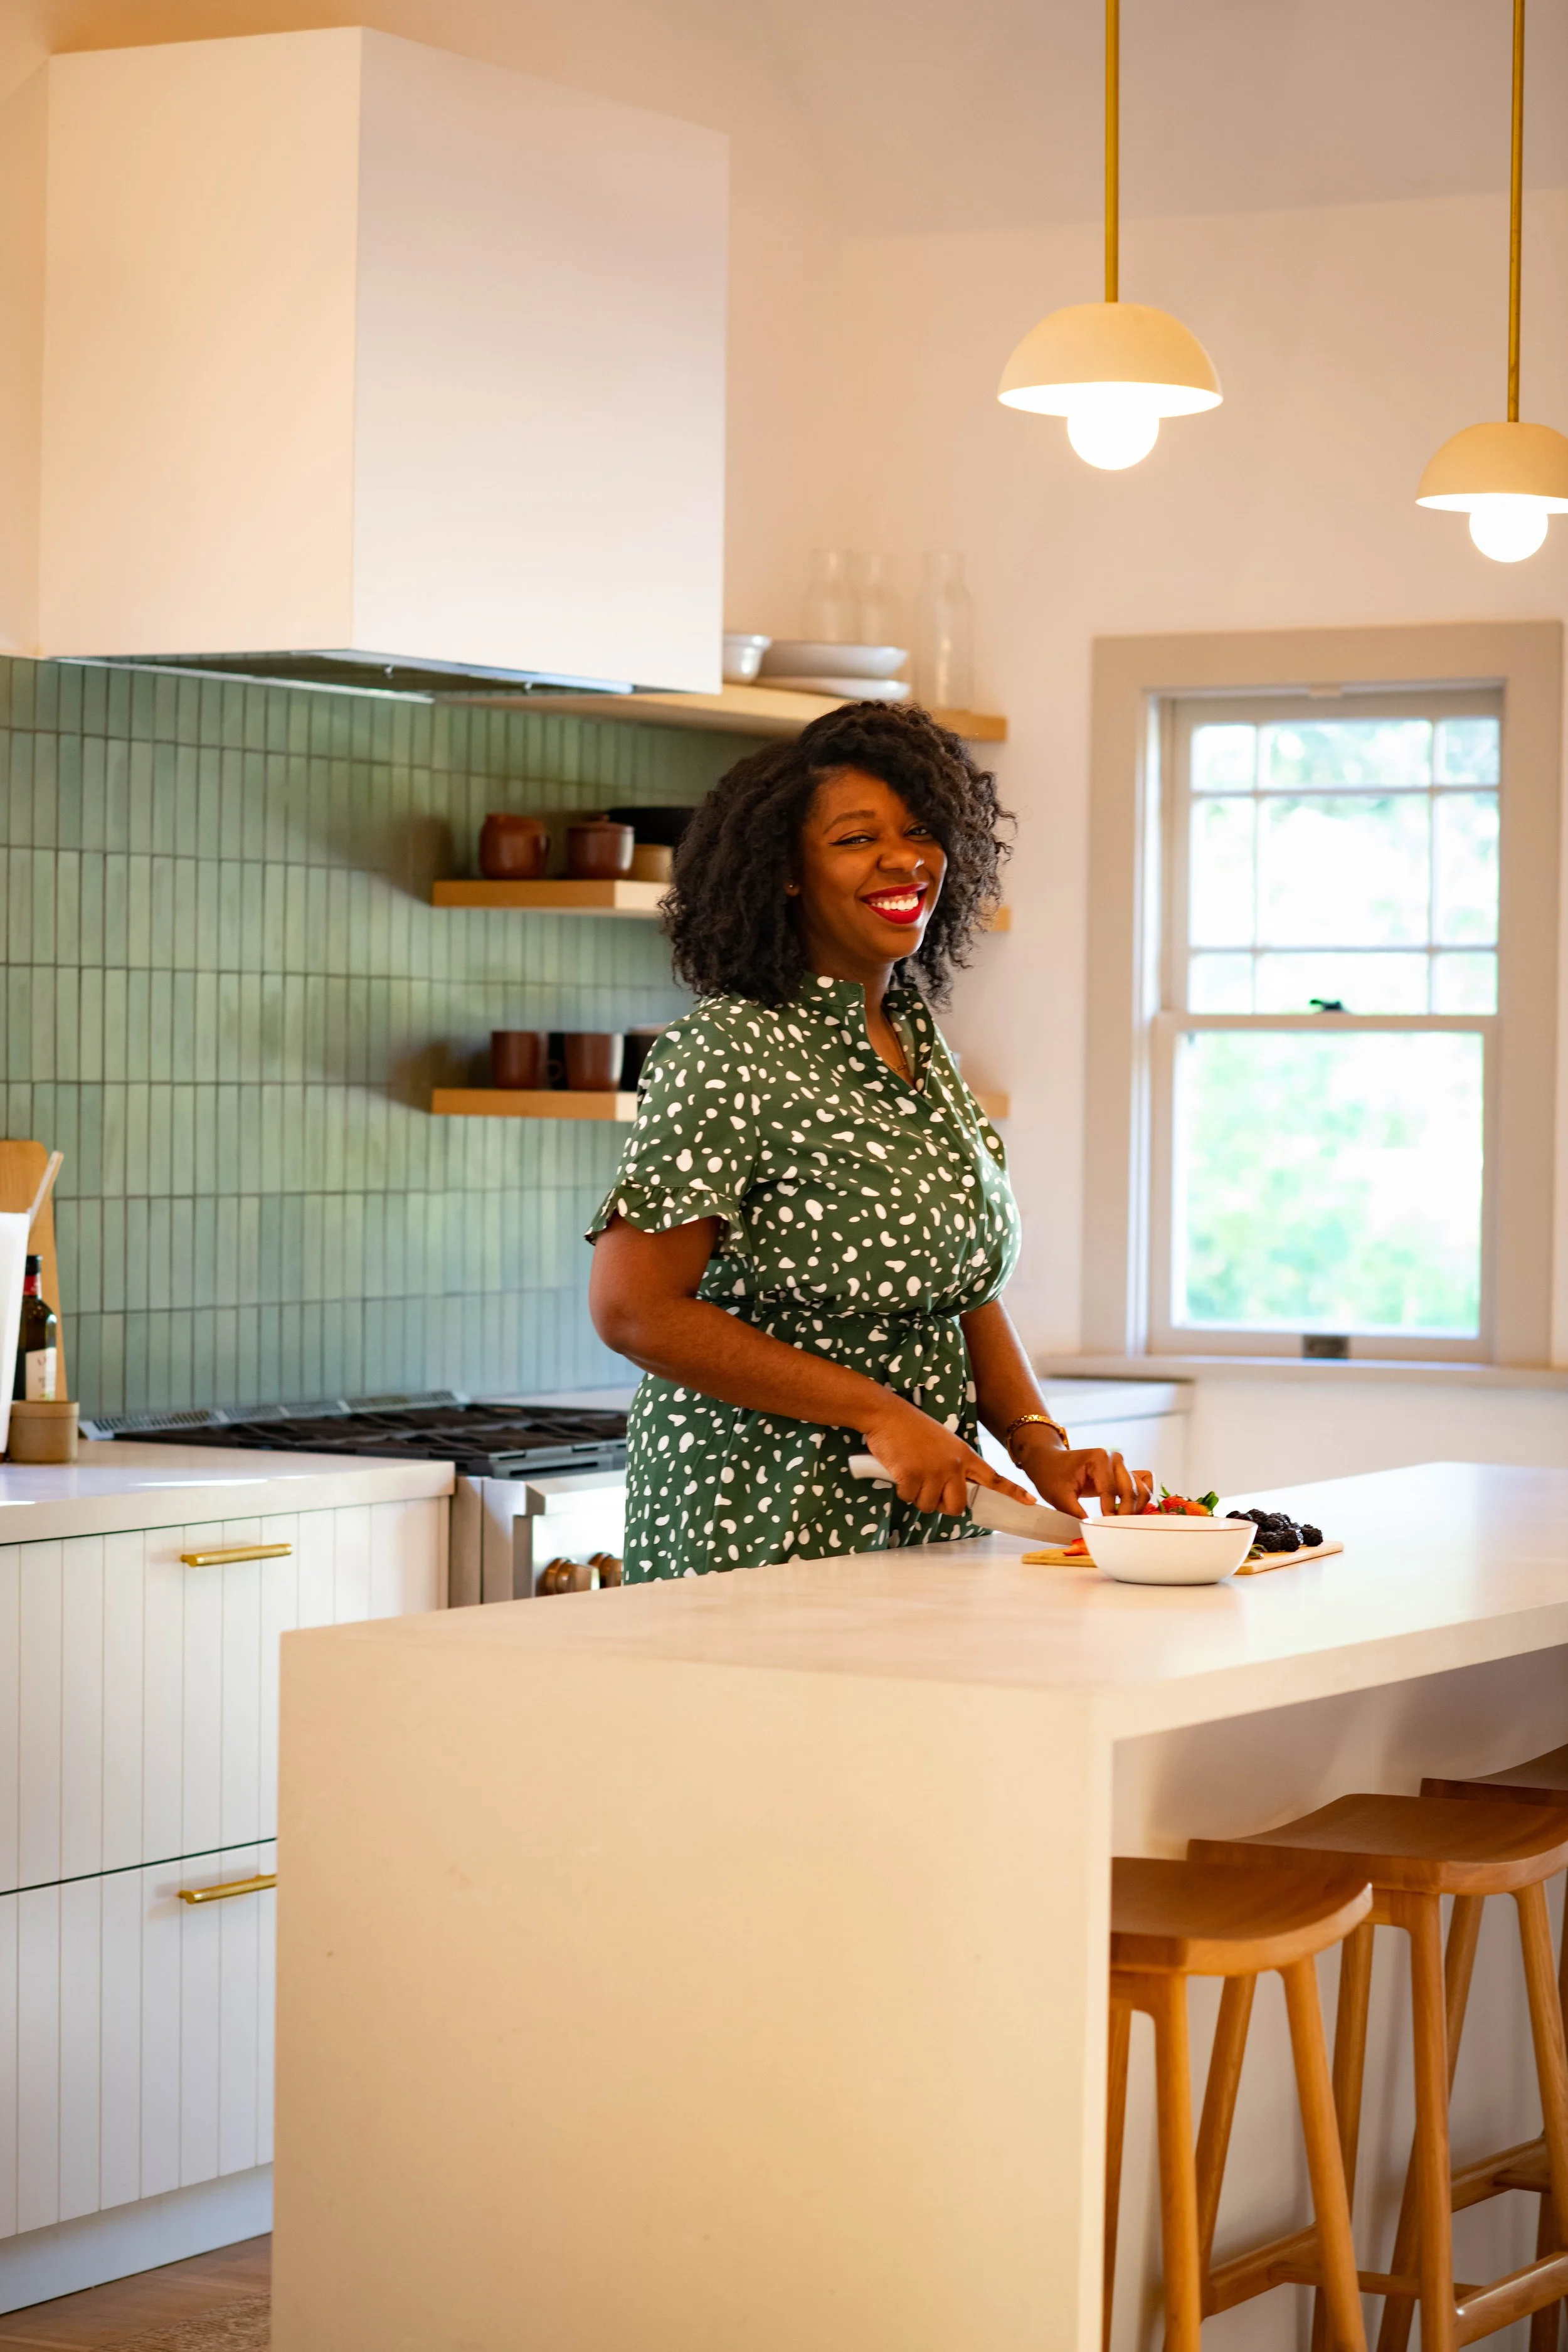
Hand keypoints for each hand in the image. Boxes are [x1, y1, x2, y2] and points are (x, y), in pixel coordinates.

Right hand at [859, 1397, 1037, 1519]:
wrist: (888, 1414)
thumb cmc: (912, 1429)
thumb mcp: (944, 1444)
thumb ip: (954, 1466)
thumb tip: (951, 1492)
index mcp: (965, 1455)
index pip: (994, 1477)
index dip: (1012, 1492)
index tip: (1031, 1501)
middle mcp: (954, 1465)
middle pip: (957, 1507)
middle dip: (942, 1505)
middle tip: (928, 1489)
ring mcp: (934, 1471)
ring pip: (929, 1505)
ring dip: (917, 1496)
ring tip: (911, 1472)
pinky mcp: (913, 1476)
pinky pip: (910, 1499)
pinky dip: (902, 1490)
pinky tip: (900, 1470)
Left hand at [1010, 1431, 1153, 1519]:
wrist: (1050, 1461)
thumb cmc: (1052, 1475)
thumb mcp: (1059, 1497)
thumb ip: (1076, 1514)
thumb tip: (1093, 1532)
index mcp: (1098, 1459)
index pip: (1111, 1490)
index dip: (1110, 1512)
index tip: (1104, 1528)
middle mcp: (1114, 1459)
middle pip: (1131, 1490)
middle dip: (1125, 1513)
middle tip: (1115, 1529)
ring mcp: (1121, 1465)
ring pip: (1141, 1489)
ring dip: (1136, 1508)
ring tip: (1121, 1522)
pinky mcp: (1124, 1473)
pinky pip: (1143, 1484)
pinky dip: (1141, 1499)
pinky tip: (1130, 1511)